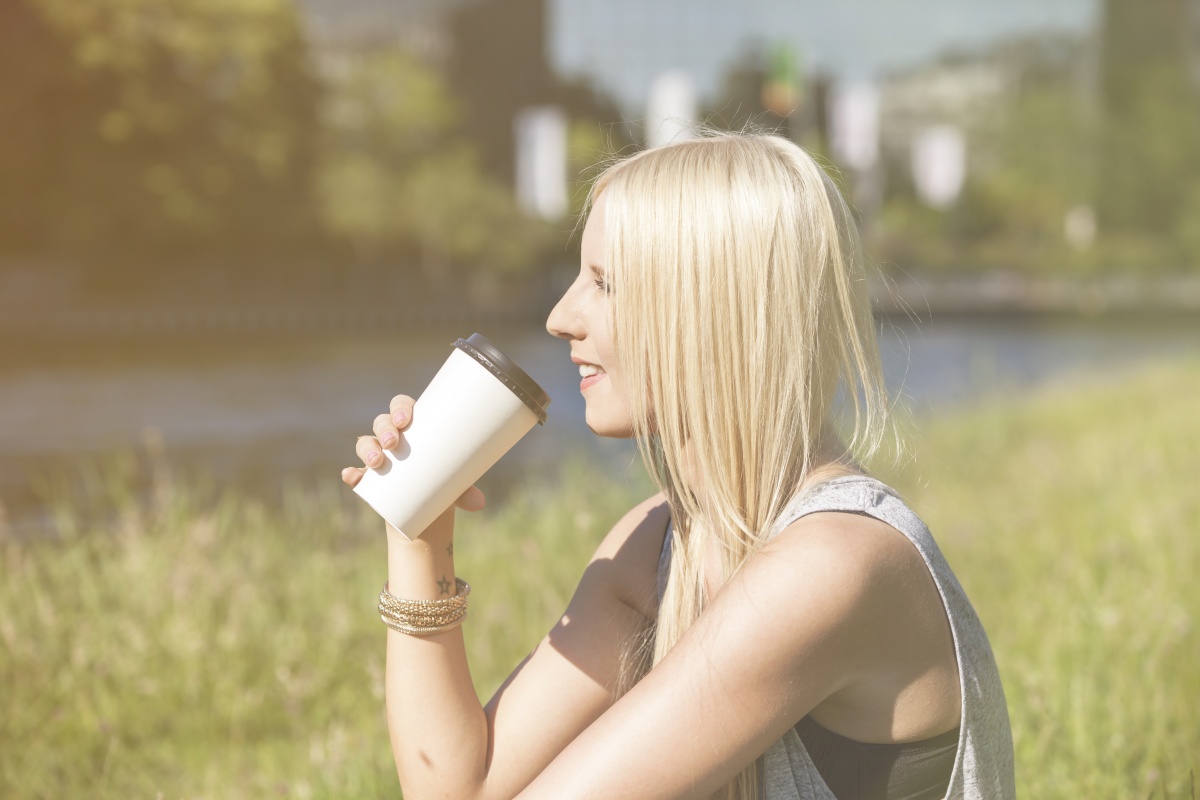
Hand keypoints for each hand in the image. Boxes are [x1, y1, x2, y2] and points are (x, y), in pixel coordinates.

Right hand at [340, 393, 485, 511]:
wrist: (427, 508)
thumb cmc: (444, 481)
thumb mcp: (456, 483)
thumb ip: (465, 490)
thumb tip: (478, 503)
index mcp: (415, 427)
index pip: (402, 406)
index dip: (400, 407)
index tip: (405, 418)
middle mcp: (393, 437)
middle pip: (382, 422)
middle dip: (384, 429)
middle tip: (394, 443)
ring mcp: (379, 456)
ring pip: (366, 443)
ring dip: (368, 449)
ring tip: (377, 463)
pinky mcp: (369, 478)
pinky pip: (355, 472)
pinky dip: (352, 474)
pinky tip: (351, 476)